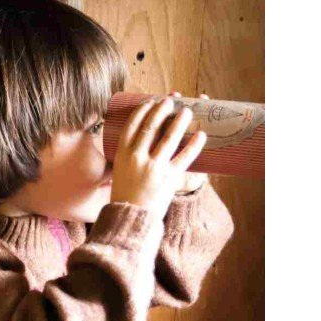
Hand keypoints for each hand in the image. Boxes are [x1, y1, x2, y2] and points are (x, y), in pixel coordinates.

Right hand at [110, 95, 206, 219]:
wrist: (130, 218)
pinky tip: (201, 135)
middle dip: (162, 109)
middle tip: (171, 101)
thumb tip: (136, 139)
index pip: (133, 125)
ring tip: (187, 111)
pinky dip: (195, 145)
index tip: (151, 101)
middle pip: (151, 126)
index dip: (143, 110)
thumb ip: (127, 156)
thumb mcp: (119, 172)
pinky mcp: (169, 178)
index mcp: (122, 155)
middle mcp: (137, 158)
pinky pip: (185, 157)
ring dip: (180, 121)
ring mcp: (154, 168)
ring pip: (169, 137)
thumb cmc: (124, 195)